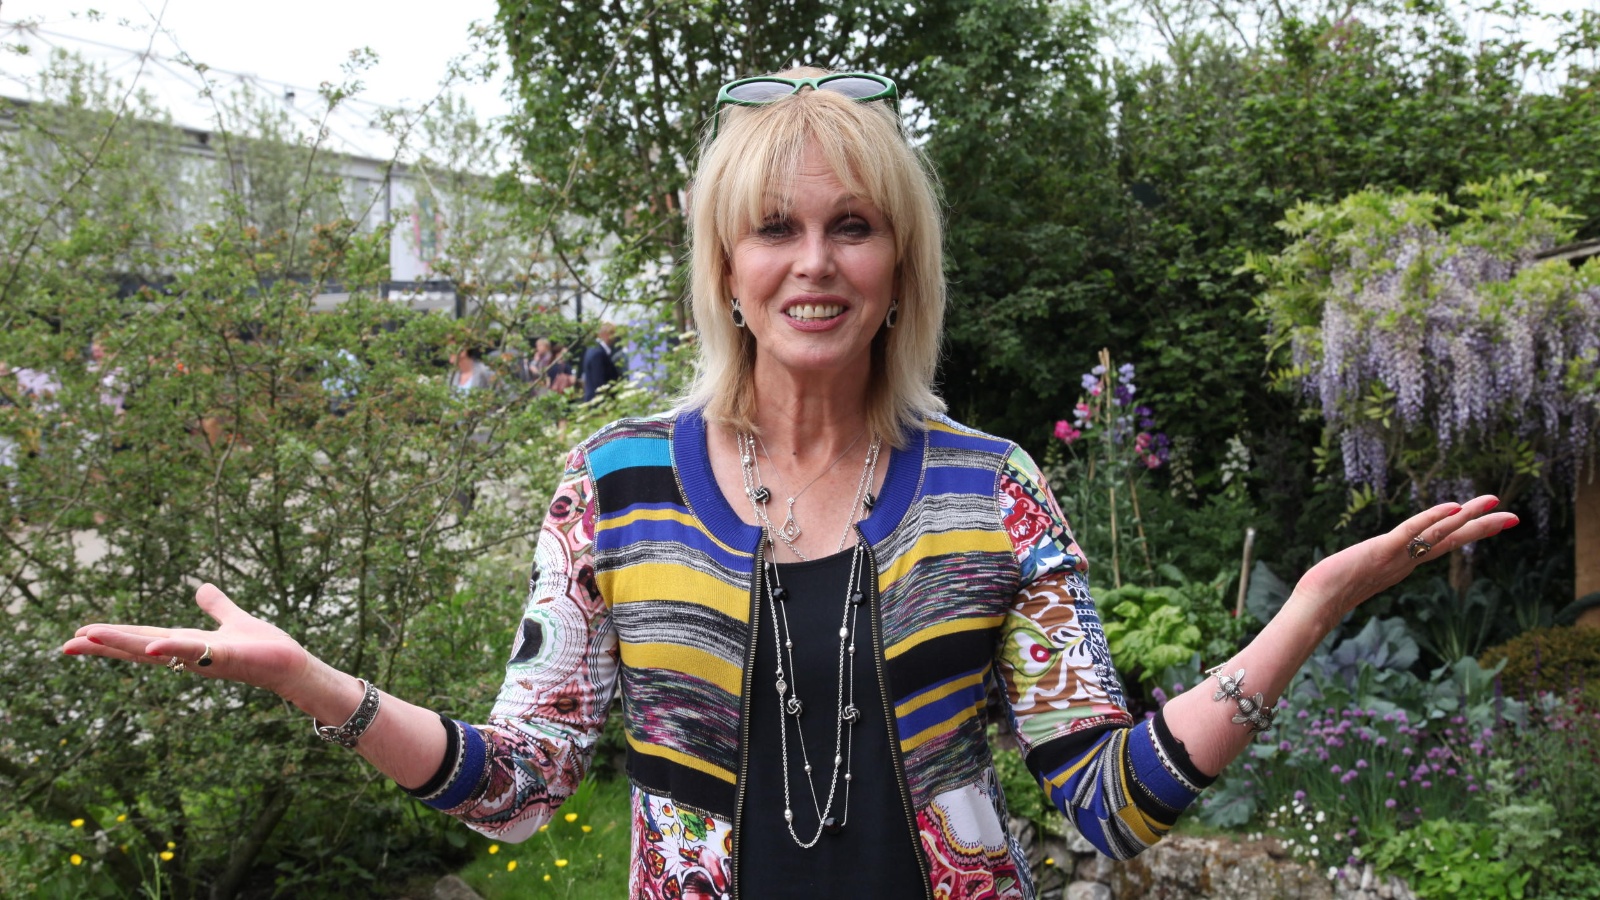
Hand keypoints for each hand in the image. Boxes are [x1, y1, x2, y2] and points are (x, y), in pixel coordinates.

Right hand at [62, 583, 310, 696]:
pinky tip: (151, 646)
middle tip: (66, 644)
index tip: (79, 635)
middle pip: (139, 647)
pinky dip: (173, 649)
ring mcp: (203, 657)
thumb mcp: (234, 619)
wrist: (292, 664)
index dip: (112, 637)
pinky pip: (195, 652)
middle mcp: (188, 653)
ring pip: (157, 649)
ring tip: (89, 637)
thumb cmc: (264, 647)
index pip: (141, 638)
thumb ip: (217, 605)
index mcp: (186, 643)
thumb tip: (201, 587)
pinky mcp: (225, 657)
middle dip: (104, 645)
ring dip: (123, 644)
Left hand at [1294, 495, 1516, 625]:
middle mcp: (1406, 561)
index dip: (1466, 533)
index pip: (1441, 545)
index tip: (1491, 523)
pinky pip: (1412, 532)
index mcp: (1403, 564)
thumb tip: (1362, 569)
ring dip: (1469, 517)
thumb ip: (1366, 570)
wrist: (1315, 605)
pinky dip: (1432, 518)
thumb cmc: (1328, 592)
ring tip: (1495, 502)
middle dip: (1483, 527)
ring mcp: (1397, 557)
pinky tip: (1453, 507)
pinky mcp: (1381, 550)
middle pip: (1452, 540)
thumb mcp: (1356, 575)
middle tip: (1515, 516)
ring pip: (1440, 533)